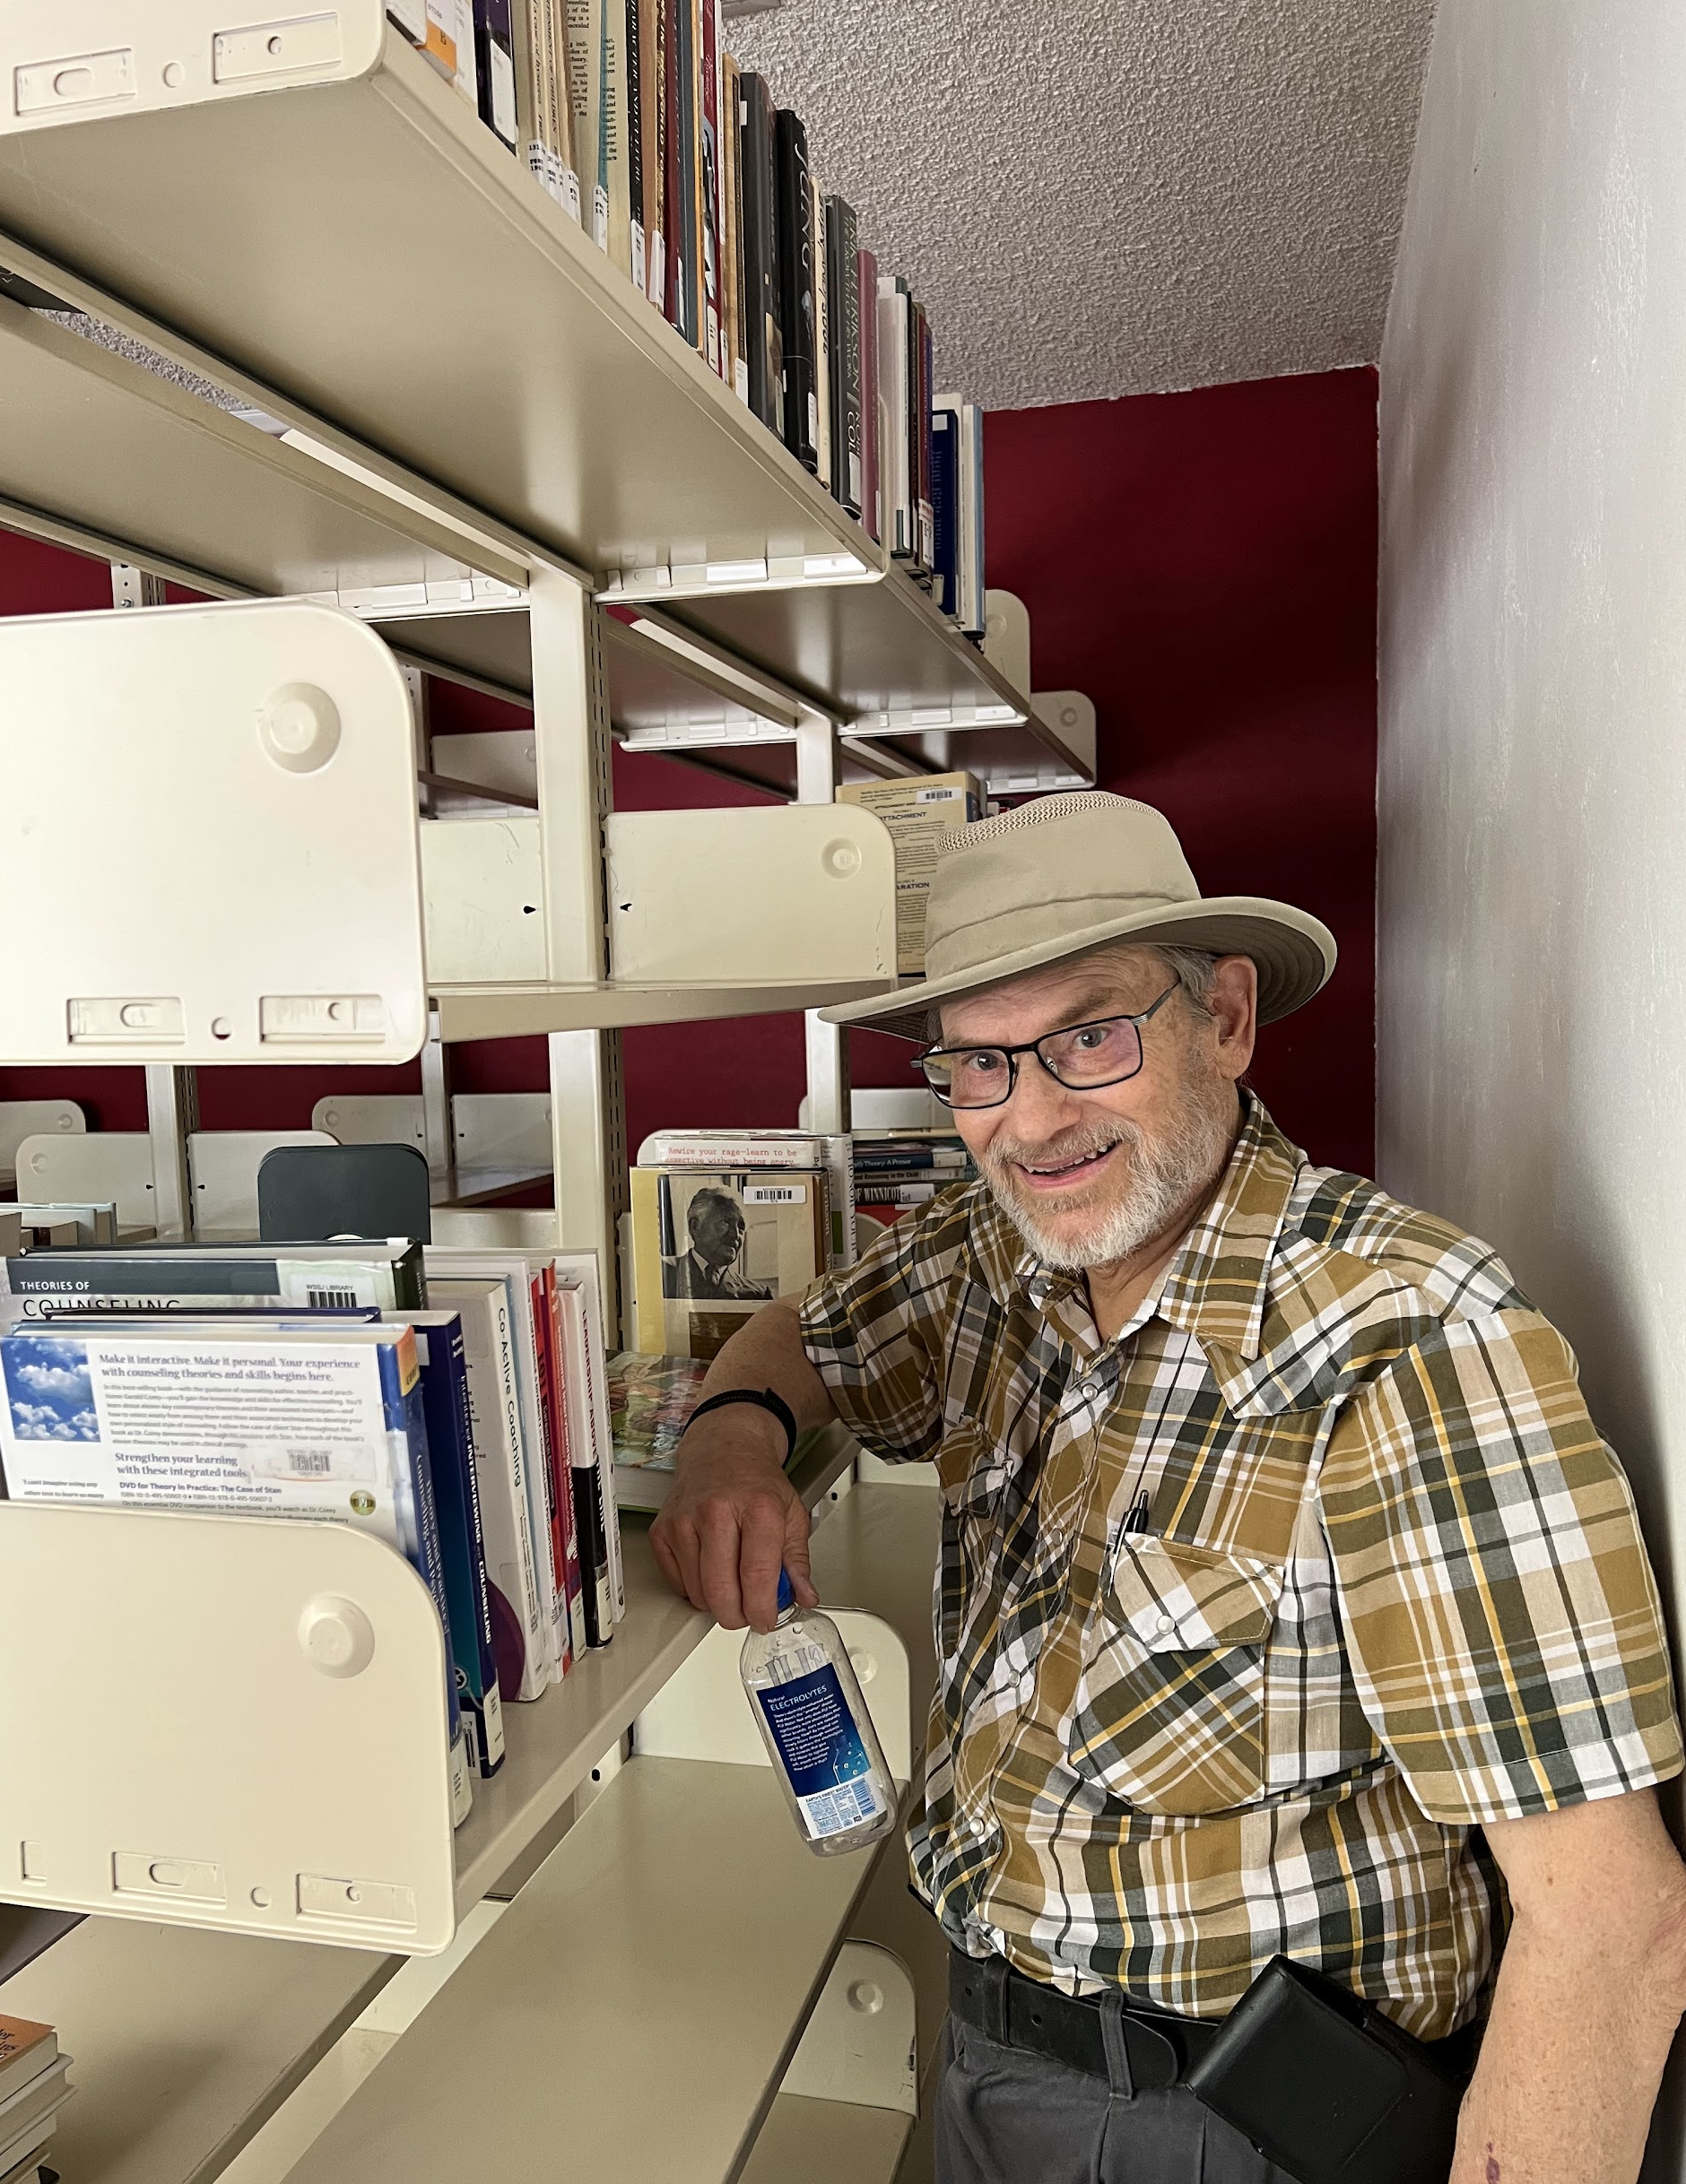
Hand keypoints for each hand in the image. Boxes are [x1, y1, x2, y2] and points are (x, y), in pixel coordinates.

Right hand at [650, 1407, 820, 1631]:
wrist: (722, 1448)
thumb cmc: (757, 1481)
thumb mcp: (792, 1514)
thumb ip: (798, 1561)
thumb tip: (804, 1597)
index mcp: (757, 1507)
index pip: (756, 1576)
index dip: (762, 1610)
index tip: (766, 1620)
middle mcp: (716, 1511)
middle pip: (720, 1591)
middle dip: (737, 1616)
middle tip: (748, 1613)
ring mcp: (684, 1521)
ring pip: (697, 1592)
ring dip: (716, 1603)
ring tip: (732, 1583)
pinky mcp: (662, 1530)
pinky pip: (677, 1583)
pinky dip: (694, 1589)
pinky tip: (709, 1570)